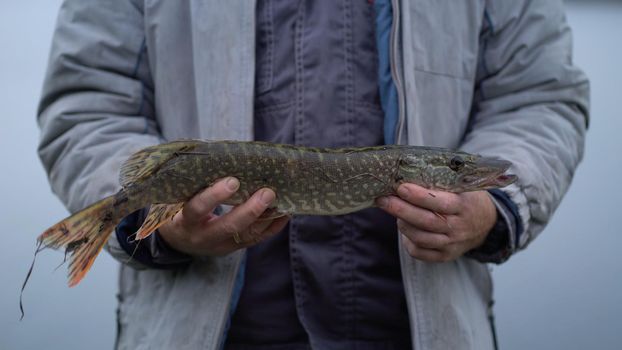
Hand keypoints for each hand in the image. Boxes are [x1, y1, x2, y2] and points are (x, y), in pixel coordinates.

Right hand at [158, 177, 289, 255]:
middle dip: (250, 210)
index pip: (197, 209)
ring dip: (266, 217)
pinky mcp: (234, 248)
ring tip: (281, 199)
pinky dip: (272, 227)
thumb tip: (224, 155)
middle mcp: (202, 237)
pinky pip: (256, 240)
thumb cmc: (179, 207)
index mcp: (184, 222)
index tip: (233, 181)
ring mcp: (220, 246)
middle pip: (229, 226)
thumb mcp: (178, 197)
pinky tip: (284, 213)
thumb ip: (195, 182)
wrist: (178, 240)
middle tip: (267, 192)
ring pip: (246, 235)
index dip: (215, 196)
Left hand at [376, 183, 496, 262]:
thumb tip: (407, 174)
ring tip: (393, 210)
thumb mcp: (462, 187)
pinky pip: (420, 253)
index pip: (439, 203)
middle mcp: (458, 228)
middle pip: (426, 222)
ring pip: (420, 238)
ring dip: (402, 224)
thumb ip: (441, 183)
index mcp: (463, 207)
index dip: (419, 196)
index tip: (401, 188)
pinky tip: (405, 229)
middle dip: (401, 210)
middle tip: (383, 200)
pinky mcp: (445, 256)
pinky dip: (408, 241)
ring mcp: (452, 244)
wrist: (486, 223)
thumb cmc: (467, 199)